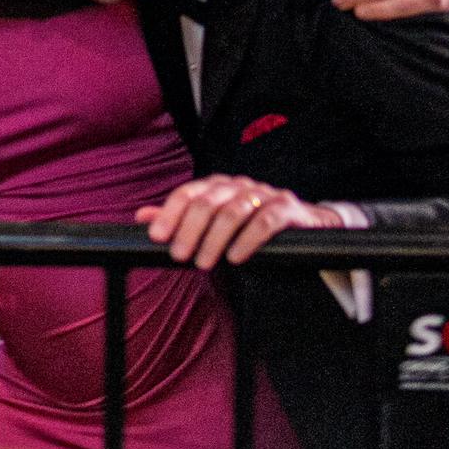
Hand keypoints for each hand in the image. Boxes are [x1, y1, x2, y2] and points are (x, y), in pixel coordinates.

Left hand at [135, 174, 338, 270]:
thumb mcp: (214, 223)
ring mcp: (264, 193)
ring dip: (214, 239)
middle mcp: (239, 185)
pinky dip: (248, 240)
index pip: (188, 192)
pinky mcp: (287, 207)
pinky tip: (236, 258)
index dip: (170, 213)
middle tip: (179, 256)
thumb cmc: (252, 225)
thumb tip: (143, 216)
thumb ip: (182, 219)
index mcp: (219, 186)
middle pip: (208, 202)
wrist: (305, 225)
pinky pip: (266, 220)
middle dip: (189, 230)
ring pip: (234, 211)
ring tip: (203, 263)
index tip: (156, 237)